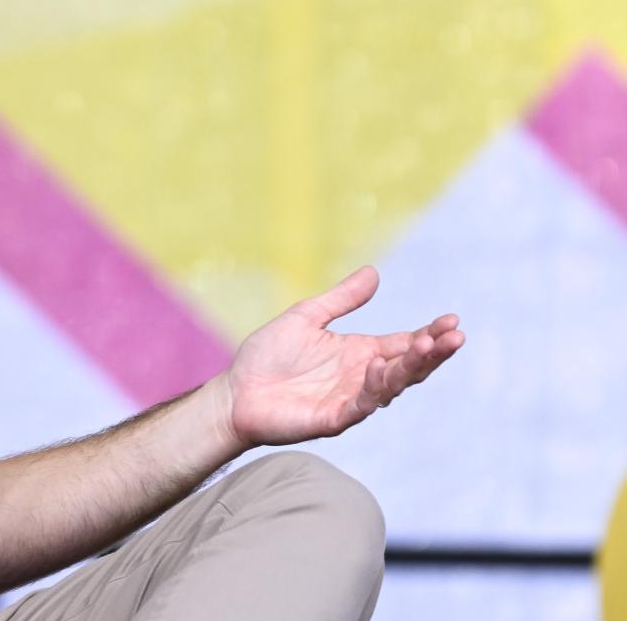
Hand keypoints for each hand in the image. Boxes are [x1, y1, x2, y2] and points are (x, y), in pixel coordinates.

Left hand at [220, 266, 464, 449]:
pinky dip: (371, 387)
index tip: (452, 320)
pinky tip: (377, 366)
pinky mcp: (332, 418)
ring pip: (390, 385)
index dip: (430, 334)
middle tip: (454, 336)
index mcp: (361, 352)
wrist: (236, 391)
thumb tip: (374, 272)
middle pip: (408, 366)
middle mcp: (362, 377)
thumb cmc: (268, 355)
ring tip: (427, 346)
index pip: (405, 343)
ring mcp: (350, 399)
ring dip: (411, 367)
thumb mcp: (306, 317)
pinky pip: (359, 404)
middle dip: (433, 352)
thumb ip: (341, 299)